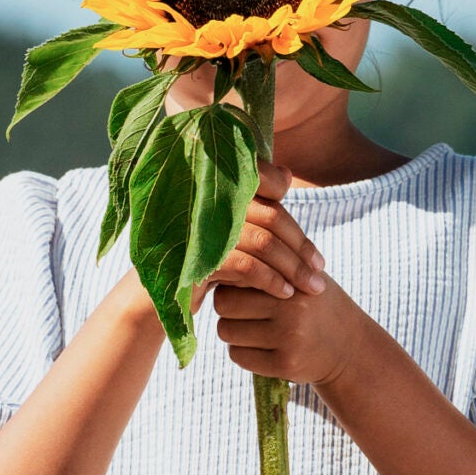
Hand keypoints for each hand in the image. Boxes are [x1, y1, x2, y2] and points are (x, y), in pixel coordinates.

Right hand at [193, 161, 326, 310]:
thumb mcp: (227, 233)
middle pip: (272, 216)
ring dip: (293, 268)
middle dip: (301, 248)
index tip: (313, 251)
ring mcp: (201, 225)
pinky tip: (284, 293)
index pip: (265, 184)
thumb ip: (256, 207)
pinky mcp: (198, 256)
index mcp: (213, 185)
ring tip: (311, 288)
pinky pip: (247, 265)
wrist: (155, 299)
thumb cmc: (197, 263)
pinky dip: (271, 280)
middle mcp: (206, 198)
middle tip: (320, 272)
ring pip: (264, 241)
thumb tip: (287, 174)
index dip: (293, 219)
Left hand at [207, 167, 368, 387]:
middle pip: (224, 305)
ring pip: (227, 333)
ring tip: (256, 327)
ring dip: (235, 331)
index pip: (234, 276)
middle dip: (230, 307)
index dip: (233, 281)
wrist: (350, 346)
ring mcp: (289, 340)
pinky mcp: (285, 366)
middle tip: (247, 308)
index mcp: (292, 280)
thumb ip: (267, 252)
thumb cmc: (314, 301)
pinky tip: (264, 347)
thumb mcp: (301, 268)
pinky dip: (244, 352)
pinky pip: (238, 356)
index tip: (244, 285)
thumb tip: (217, 234)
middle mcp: (291, 309)